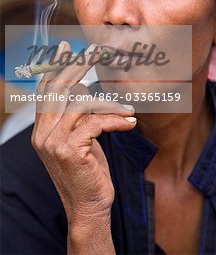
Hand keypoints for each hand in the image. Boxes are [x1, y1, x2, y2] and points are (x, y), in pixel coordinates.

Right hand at [31, 41, 135, 226]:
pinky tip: (130, 122)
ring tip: (128, 109)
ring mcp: (52, 142)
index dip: (54, 68)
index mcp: (43, 130)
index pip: (45, 91)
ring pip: (81, 104)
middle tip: (96, 52)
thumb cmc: (89, 171)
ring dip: (110, 104)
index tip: (64, 49)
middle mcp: (42, 134)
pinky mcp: (69, 150)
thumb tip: (84, 88)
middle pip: (59, 89)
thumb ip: (77, 116)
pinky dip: (116, 119)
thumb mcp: (81, 139)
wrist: (89, 207)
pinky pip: (95, 122)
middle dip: (77, 67)